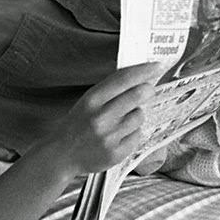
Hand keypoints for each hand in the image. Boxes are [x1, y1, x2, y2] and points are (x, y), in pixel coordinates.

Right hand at [38, 62, 163, 175]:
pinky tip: (120, 135)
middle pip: (138, 95)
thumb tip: (141, 74)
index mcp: (92, 100)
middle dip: (148, 90)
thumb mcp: (88, 101)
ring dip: (137, 114)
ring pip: (140, 116)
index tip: (158, 65)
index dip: (144, 70)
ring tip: (123, 120)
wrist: (62, 154)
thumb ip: (111, 88)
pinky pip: (138, 135)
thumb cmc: (79, 123)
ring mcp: (109, 137)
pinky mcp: (116, 153)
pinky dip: (133, 133)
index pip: (123, 79)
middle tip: (148, 90)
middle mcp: (101, 117)